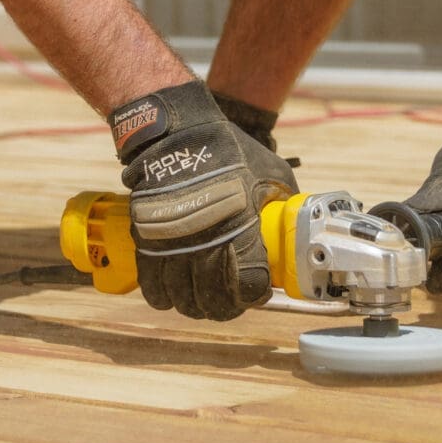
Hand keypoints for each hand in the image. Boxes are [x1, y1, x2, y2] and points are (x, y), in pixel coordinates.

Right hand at [110, 81, 298, 320]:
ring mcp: (174, 246)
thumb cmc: (229, 153)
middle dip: (225, 308)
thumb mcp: (272, 174)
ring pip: (183, 300)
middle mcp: (207, 245)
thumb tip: (294, 223)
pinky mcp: (148, 243)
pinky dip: (164, 296)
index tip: (258, 291)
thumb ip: (282, 204)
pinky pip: (154, 287)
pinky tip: (173, 292)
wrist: (178, 135)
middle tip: (230, 302)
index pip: (250, 287)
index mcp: (242, 231)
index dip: (256, 296)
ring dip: (195, 305)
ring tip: (201, 298)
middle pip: (215, 301)